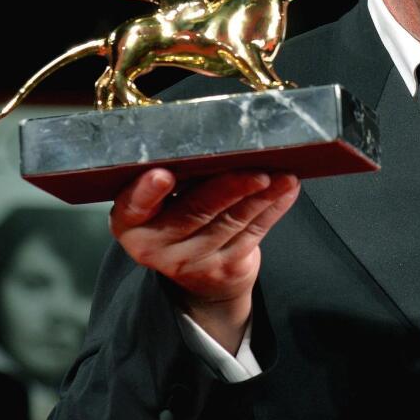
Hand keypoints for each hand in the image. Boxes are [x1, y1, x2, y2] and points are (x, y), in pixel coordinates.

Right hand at [110, 168, 300, 352]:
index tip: (163, 175)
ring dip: (261, 196)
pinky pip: (252, 234)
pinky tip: (287, 190)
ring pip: (229, 223)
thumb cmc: (183, 217)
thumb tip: (220, 142)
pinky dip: (273, 209)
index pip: (134, 207)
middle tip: (256, 171)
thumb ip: (182, 177)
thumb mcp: (167, 201)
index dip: (147, 192)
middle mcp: (154, 245)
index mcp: (132, 221)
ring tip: (283, 177)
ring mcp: (190, 261)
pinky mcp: (223, 268)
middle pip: (194, 212)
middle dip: (228, 189)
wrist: (202, 277)